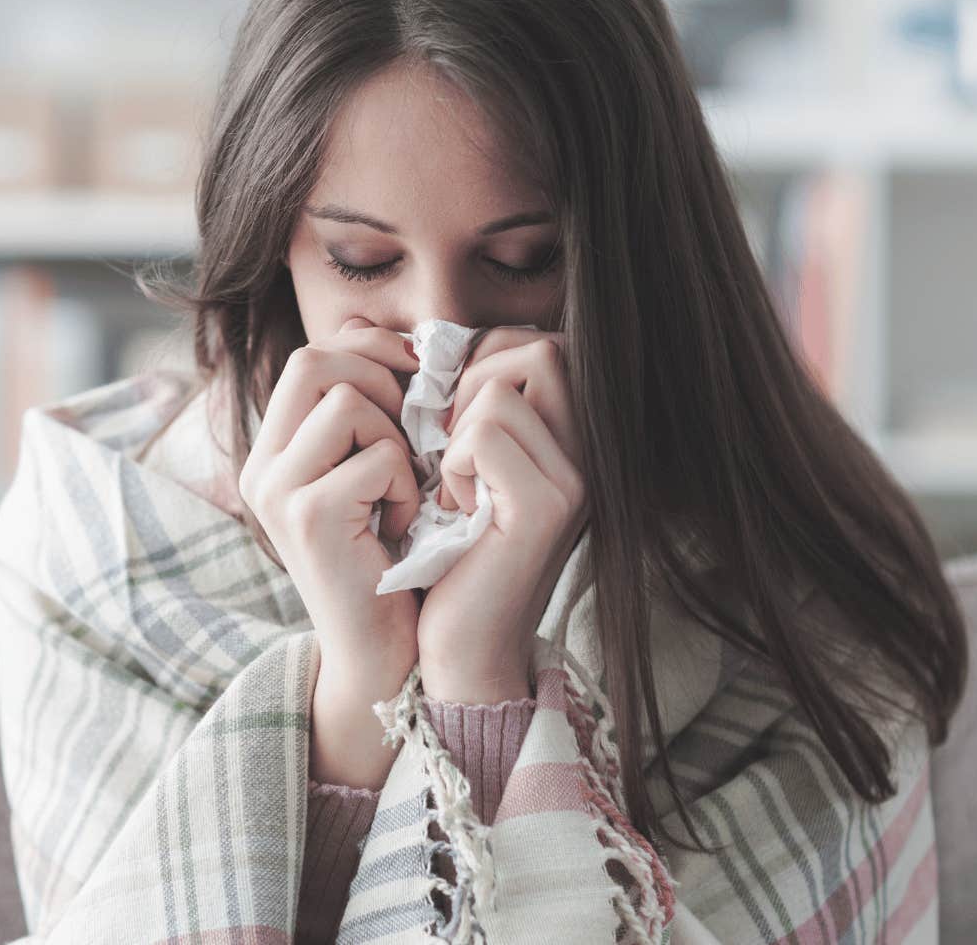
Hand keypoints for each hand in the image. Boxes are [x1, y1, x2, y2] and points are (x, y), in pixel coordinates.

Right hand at [239, 315, 423, 696]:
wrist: (382, 655)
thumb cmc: (391, 561)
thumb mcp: (372, 474)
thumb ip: (368, 411)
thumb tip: (388, 334)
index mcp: (272, 452)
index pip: (311, 354)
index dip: (370, 350)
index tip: (414, 377)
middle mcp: (261, 466)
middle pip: (316, 360)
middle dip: (382, 380)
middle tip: (413, 429)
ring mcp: (277, 491)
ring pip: (349, 401)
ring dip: (397, 439)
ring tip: (403, 490)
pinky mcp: (307, 517)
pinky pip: (378, 456)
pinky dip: (407, 487)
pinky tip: (403, 527)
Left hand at [415, 327, 588, 702]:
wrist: (459, 646)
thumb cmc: (447, 555)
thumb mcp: (453, 466)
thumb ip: (453, 403)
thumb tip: (386, 330)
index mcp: (571, 438)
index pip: (539, 343)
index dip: (481, 362)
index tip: (447, 420)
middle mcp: (590, 453)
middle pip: (536, 349)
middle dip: (470, 385)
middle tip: (445, 447)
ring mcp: (576, 479)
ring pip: (501, 389)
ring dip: (456, 433)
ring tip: (454, 488)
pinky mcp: (547, 508)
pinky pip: (486, 435)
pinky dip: (453, 465)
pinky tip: (453, 510)